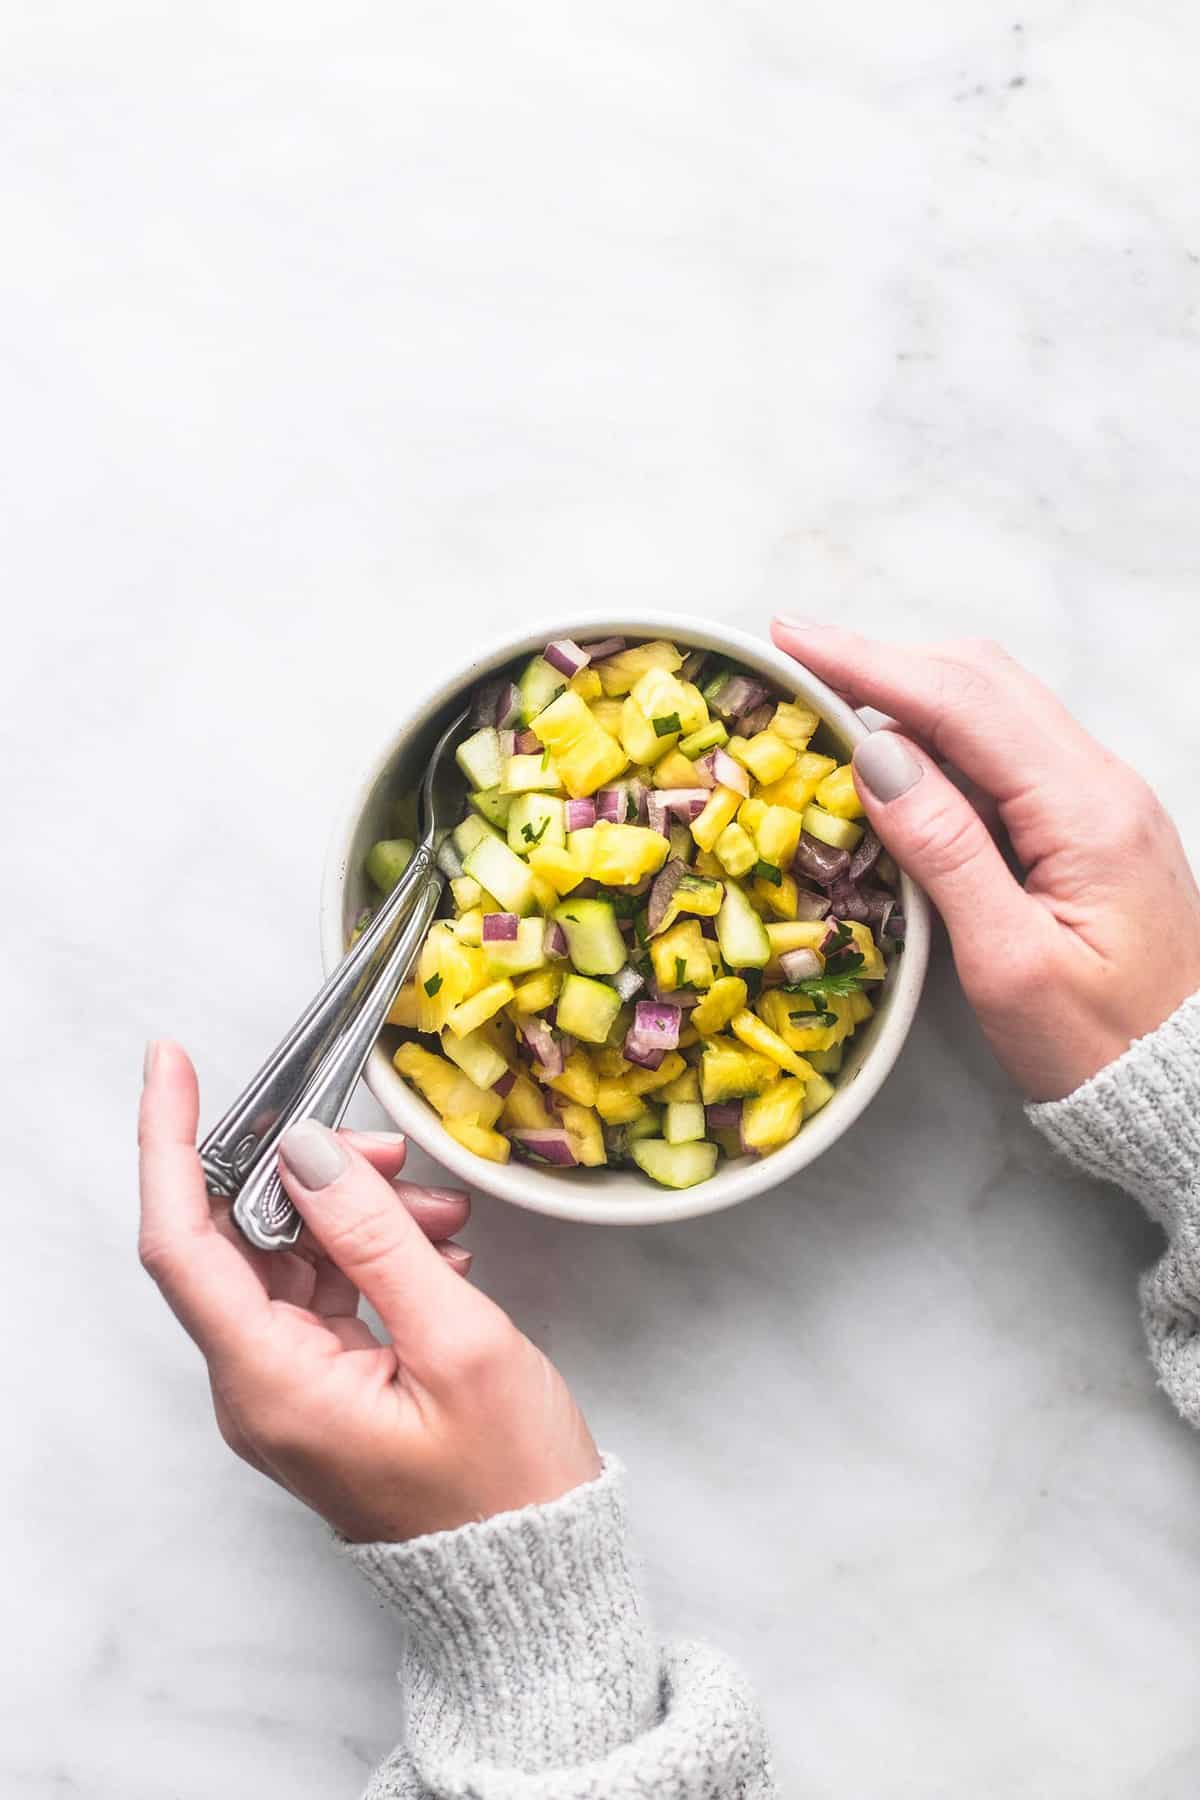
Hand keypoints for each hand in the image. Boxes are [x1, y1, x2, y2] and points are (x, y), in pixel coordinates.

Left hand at [138, 1041, 599, 1541]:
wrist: (534, 1580)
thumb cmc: (506, 1483)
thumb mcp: (457, 1341)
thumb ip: (373, 1238)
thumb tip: (306, 1152)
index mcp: (269, 1384)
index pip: (180, 1241)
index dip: (168, 1144)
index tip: (173, 1065)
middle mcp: (256, 1387)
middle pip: (239, 1238)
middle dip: (307, 1173)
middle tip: (388, 1149)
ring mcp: (287, 1389)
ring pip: (288, 1256)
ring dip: (355, 1212)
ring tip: (440, 1212)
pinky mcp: (323, 1387)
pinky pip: (322, 1290)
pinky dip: (371, 1252)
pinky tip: (435, 1247)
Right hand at [772, 621, 1199, 1101]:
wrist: (1183, 1085)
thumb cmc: (1099, 1044)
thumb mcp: (1011, 965)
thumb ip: (945, 852)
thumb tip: (875, 754)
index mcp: (1085, 809)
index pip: (965, 700)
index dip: (869, 661)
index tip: (790, 637)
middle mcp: (1100, 781)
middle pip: (984, 679)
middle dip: (884, 657)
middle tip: (793, 653)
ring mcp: (1097, 797)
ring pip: (995, 703)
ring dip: (909, 686)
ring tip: (825, 690)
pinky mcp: (1085, 822)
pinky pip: (1003, 747)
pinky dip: (937, 729)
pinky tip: (889, 748)